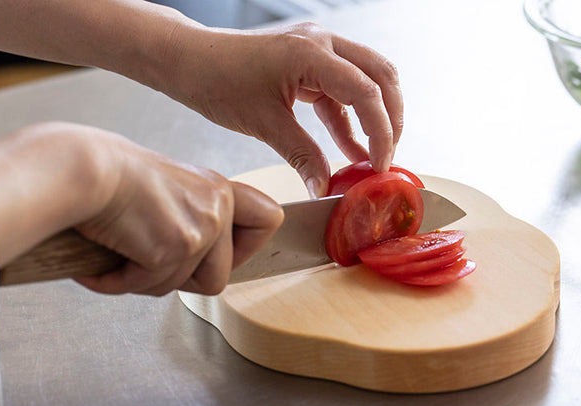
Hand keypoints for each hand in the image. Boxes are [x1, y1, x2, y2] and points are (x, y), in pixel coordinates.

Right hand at [74, 130, 283, 295]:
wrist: (79, 169)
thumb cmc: (109, 176)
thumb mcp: (168, 189)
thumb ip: (192, 217)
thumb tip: (197, 261)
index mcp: (218, 189)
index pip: (269, 219)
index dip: (250, 248)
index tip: (227, 254)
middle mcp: (217, 206)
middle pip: (220, 277)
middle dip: (182, 280)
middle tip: (148, 262)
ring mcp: (201, 228)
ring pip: (183, 288)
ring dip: (145, 280)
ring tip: (118, 254)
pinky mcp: (175, 247)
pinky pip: (151, 287)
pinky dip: (119, 282)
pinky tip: (101, 264)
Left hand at [156, 21, 403, 196]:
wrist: (190, 60)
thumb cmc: (217, 79)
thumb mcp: (264, 124)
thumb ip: (302, 156)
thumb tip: (324, 188)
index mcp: (312, 53)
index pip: (367, 92)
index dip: (381, 131)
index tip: (379, 164)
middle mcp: (322, 42)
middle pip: (381, 76)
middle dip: (390, 118)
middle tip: (386, 156)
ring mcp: (317, 48)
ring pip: (366, 79)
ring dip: (373, 117)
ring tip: (372, 156)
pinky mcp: (309, 61)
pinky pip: (341, 89)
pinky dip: (348, 118)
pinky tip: (349, 148)